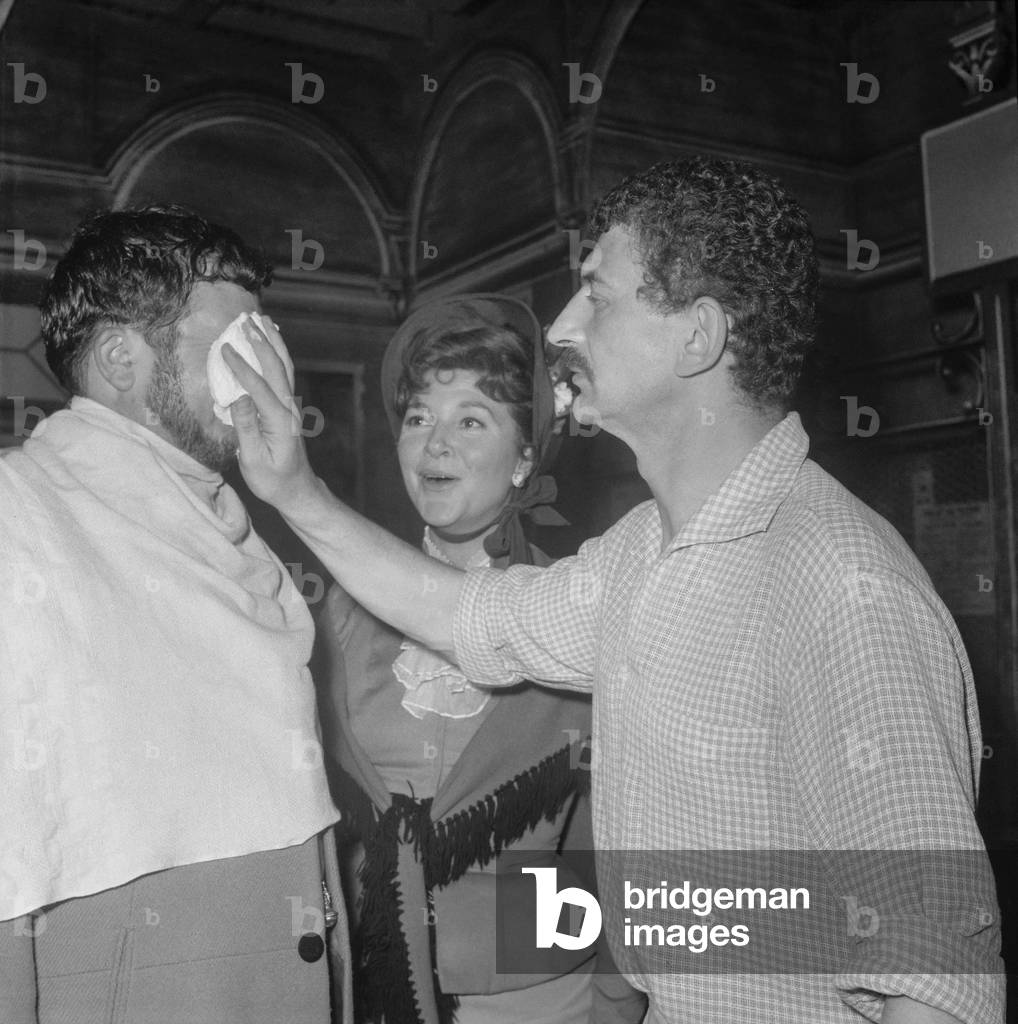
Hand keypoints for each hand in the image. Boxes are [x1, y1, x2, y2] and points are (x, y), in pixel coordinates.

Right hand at [221, 318, 315, 511]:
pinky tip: (270, 340)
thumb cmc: (273, 480)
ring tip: (261, 319)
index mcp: (280, 421)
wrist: (297, 489)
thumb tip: (237, 398)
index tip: (224, 348)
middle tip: (245, 319)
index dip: (241, 367)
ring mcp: (291, 406)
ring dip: (272, 341)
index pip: (258, 387)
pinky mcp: (288, 406)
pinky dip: (276, 353)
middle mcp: (289, 409)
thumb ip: (246, 428)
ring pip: (284, 366)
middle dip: (261, 341)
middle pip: (276, 368)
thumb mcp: (254, 461)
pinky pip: (283, 373)